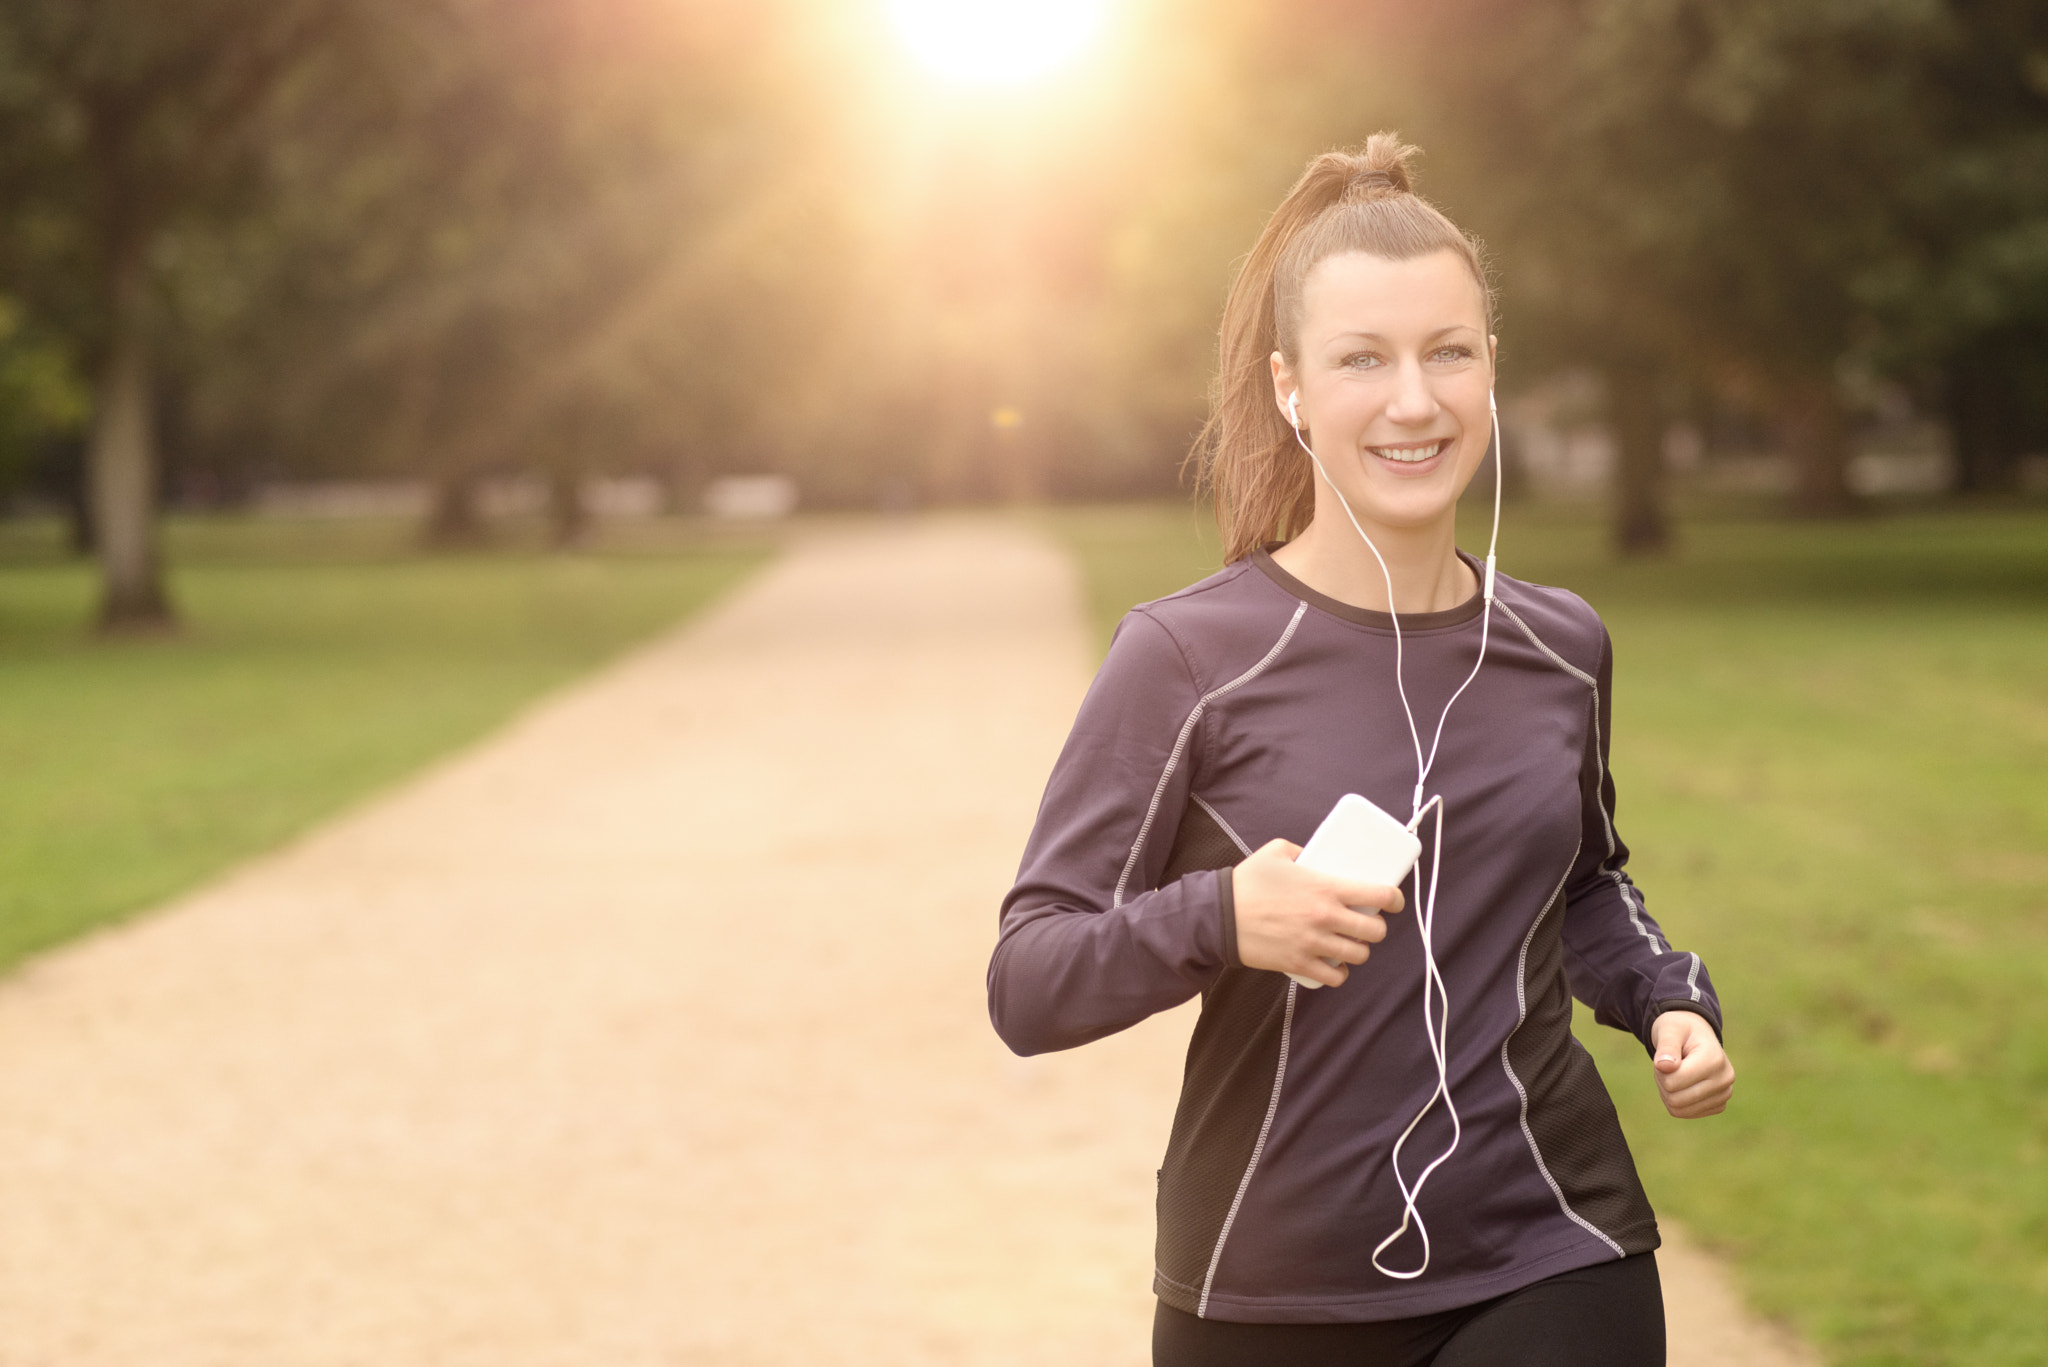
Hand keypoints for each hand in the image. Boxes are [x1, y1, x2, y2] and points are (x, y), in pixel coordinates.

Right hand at [1231, 838, 1403, 987]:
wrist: (1220, 916)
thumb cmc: (1247, 883)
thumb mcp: (1276, 852)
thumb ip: (1300, 850)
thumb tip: (1312, 854)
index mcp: (1326, 888)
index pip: (1379, 895)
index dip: (1394, 899)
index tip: (1394, 901)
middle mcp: (1326, 917)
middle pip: (1375, 931)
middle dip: (1376, 929)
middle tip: (1367, 924)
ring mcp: (1314, 943)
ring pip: (1359, 955)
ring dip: (1359, 950)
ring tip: (1350, 944)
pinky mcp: (1300, 963)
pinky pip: (1335, 977)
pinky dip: (1339, 974)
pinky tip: (1336, 966)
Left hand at [1650, 1011, 1733, 1117]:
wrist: (1696, 1035)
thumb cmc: (1680, 1030)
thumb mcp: (1669, 1030)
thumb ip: (1666, 1046)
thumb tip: (1663, 1066)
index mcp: (1715, 1060)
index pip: (1673, 1082)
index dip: (1660, 1071)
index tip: (1665, 1057)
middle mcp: (1725, 1079)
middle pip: (1676, 1099)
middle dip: (1663, 1082)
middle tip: (1667, 1065)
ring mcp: (1725, 1094)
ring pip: (1679, 1109)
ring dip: (1668, 1092)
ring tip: (1675, 1073)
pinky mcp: (1719, 1105)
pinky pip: (1686, 1113)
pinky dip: (1677, 1101)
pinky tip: (1683, 1084)